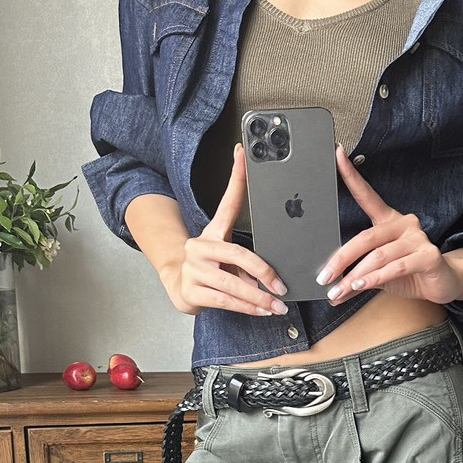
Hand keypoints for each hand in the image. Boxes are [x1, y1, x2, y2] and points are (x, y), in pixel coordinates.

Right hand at [159, 144, 289, 317]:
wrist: (180, 287)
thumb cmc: (212, 270)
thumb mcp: (230, 256)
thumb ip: (250, 257)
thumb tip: (280, 269)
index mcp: (212, 232)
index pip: (227, 202)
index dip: (236, 177)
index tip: (243, 152)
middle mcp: (199, 246)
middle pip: (237, 254)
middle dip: (264, 272)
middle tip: (282, 286)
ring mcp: (193, 269)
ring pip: (232, 283)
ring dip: (259, 297)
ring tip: (277, 305)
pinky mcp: (190, 291)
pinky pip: (225, 300)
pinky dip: (247, 307)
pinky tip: (260, 310)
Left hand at [316, 146, 462, 305]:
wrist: (444, 283)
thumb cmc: (410, 272)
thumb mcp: (380, 272)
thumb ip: (357, 276)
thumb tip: (332, 287)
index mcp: (389, 221)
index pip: (367, 195)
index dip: (352, 175)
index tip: (337, 155)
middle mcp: (404, 224)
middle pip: (366, 237)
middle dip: (342, 259)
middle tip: (324, 277)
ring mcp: (418, 238)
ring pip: (379, 255)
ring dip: (356, 277)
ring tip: (339, 290)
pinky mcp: (429, 256)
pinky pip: (396, 267)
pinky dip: (375, 278)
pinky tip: (361, 287)